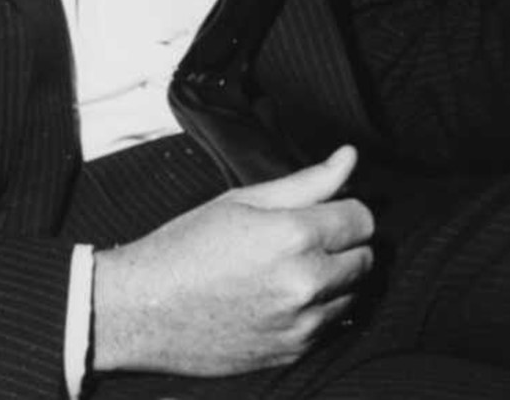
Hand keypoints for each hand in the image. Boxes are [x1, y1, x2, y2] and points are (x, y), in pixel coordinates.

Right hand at [91, 145, 375, 376]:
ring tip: (292, 268)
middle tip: (307, 238)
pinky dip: (318, 310)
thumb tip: (349, 156)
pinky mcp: (292, 352)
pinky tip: (283, 297)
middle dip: (344, 244)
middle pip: (366, 258)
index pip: (362, 219)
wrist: (144, 309)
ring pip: (354, 295)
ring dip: (335, 279)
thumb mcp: (243, 200)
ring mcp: (301, 324)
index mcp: (294, 236)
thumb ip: (306, 181)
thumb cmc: (188, 245)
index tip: (326, 210)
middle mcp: (305, 283)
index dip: (346, 209)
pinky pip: (331, 326)